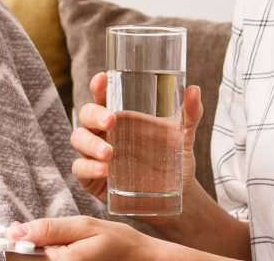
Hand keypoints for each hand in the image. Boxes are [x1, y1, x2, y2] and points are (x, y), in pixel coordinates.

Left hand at [8, 216, 178, 260]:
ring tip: (52, 245)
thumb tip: (15, 230)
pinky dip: (43, 259)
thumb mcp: (83, 226)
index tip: (12, 230)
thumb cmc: (116, 242)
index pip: (17, 256)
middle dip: (22, 249)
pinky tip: (56, 253)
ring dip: (33, 255)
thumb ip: (49, 229)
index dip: (11, 241)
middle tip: (32, 234)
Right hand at [69, 72, 205, 207]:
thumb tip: (195, 89)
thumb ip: (190, 113)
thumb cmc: (174, 160)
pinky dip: (87, 167)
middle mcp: (104, 133)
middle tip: (111, 121)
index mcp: (120, 118)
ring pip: (78, 140)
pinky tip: (103, 170)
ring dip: (90, 144)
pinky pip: (79, 169)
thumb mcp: (184, 136)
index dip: (98, 86)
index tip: (102, 78)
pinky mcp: (92, 178)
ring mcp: (95, 155)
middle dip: (94, 115)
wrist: (177, 196)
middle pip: (85, 116)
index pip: (102, 97)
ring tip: (108, 153)